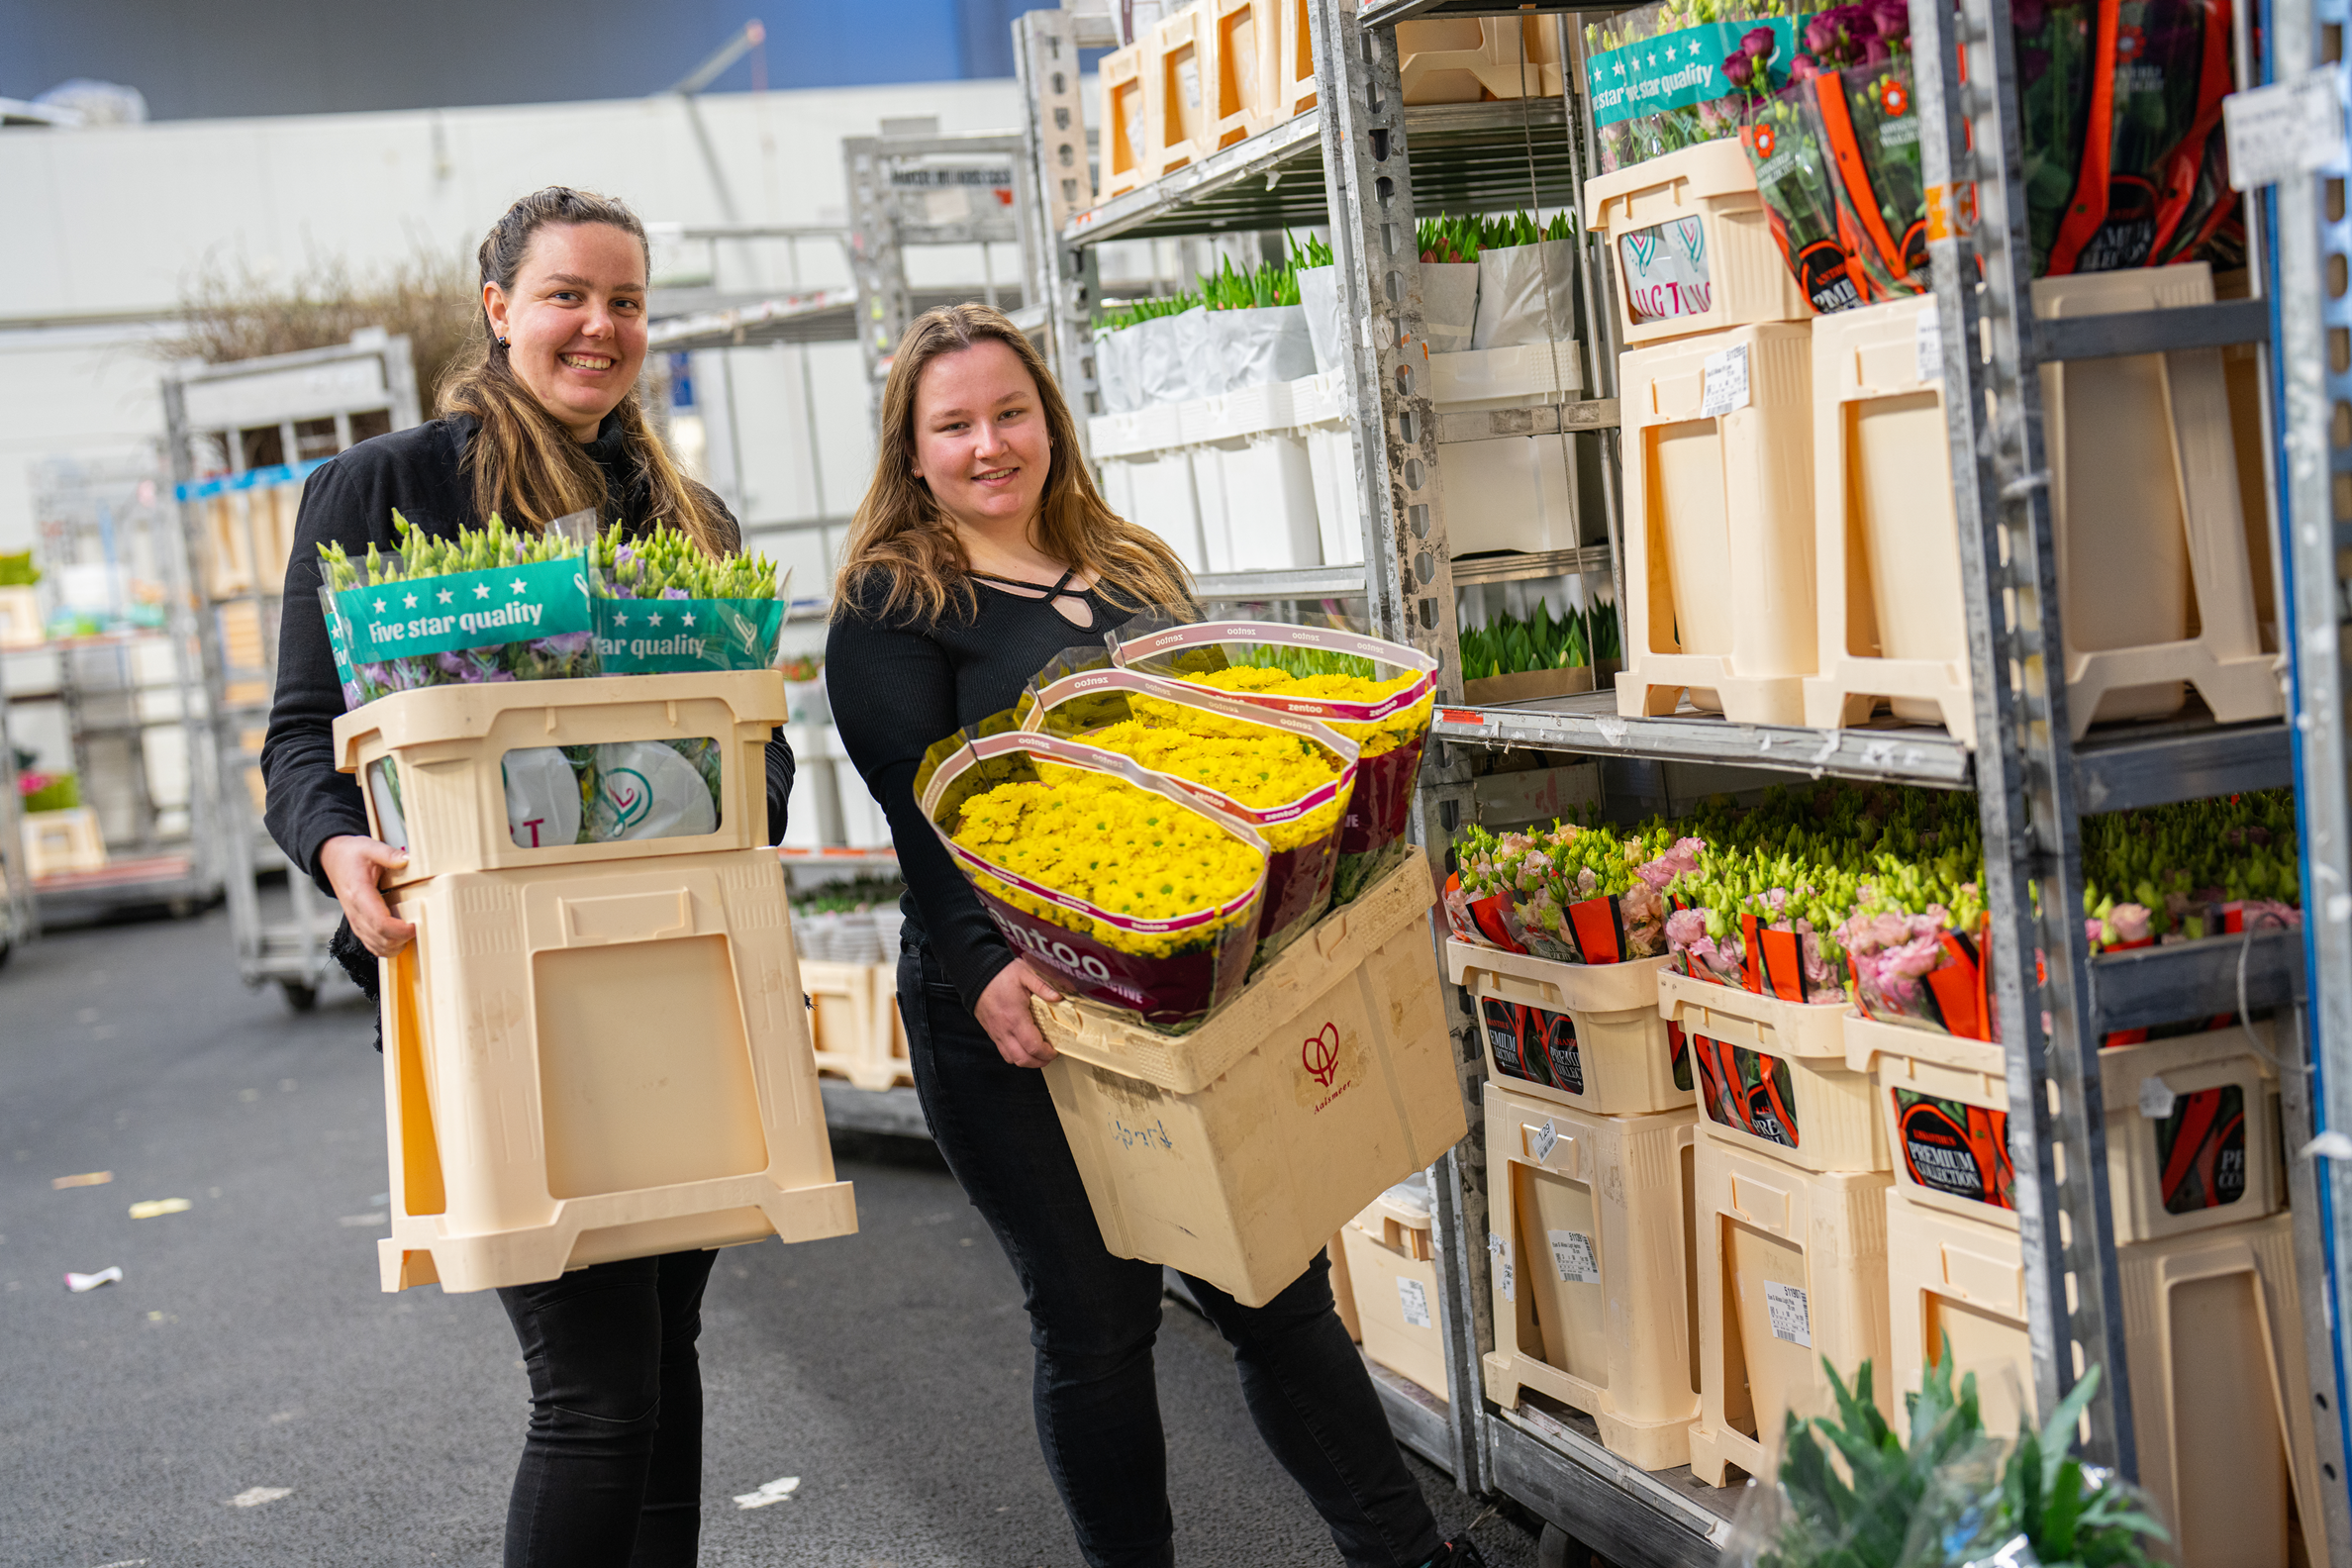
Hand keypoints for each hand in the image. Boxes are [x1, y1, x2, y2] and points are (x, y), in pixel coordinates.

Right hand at [319, 835, 415, 956]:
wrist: (332, 858)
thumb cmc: (350, 854)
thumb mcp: (370, 847)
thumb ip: (389, 854)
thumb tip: (407, 860)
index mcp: (359, 895)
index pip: (380, 923)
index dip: (400, 930)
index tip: (416, 925)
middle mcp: (355, 912)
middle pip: (380, 939)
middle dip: (402, 939)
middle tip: (419, 927)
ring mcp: (355, 920)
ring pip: (376, 946)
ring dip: (395, 945)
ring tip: (411, 933)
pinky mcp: (357, 924)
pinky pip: (371, 944)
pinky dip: (386, 947)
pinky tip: (399, 939)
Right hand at [976, 959, 1061, 1068]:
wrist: (977, 974)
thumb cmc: (1000, 974)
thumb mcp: (1025, 973)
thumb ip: (1043, 986)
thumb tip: (1058, 997)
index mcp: (1015, 1017)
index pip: (1033, 1046)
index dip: (1046, 1053)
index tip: (1054, 1050)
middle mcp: (1005, 1029)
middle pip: (1023, 1059)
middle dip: (1039, 1062)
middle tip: (1049, 1056)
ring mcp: (997, 1032)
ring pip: (1011, 1059)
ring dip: (1027, 1061)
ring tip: (1038, 1054)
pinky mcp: (992, 1032)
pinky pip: (1003, 1051)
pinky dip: (1015, 1055)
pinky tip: (1024, 1046)